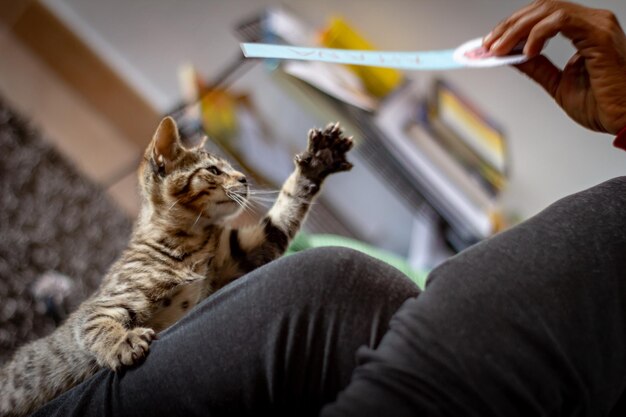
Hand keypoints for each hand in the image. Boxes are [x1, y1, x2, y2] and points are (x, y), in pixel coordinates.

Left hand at [483, 0, 625, 134]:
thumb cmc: (603, 105)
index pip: (542, 15)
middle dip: (509, 26)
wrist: (624, 120)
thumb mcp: (557, 84)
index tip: (491, 44)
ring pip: (548, 10)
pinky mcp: (599, 34)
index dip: (513, 26)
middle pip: (541, 8)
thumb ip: (535, 67)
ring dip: (517, 29)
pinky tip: (527, 51)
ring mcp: (597, 25)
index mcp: (584, 31)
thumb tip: (510, 57)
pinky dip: (538, 33)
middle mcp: (592, 23)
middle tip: (488, 45)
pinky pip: (561, 20)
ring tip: (500, 49)